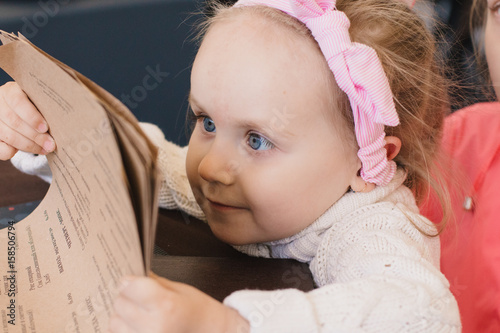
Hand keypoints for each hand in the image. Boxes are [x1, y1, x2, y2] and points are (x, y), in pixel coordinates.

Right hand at [0, 81, 54, 159]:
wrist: (21, 114)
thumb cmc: (36, 107)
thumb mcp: (39, 102)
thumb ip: (45, 108)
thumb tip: (62, 123)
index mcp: (10, 91)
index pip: (17, 101)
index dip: (31, 116)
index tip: (45, 128)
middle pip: (14, 121)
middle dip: (35, 136)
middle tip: (50, 144)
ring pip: (8, 135)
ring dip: (29, 146)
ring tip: (45, 149)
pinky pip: (0, 149)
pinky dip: (12, 152)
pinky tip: (30, 150)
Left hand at [109, 273, 248, 332]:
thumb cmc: (200, 312)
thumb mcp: (181, 290)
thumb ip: (153, 283)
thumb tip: (130, 277)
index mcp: (166, 305)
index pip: (129, 287)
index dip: (129, 281)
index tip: (132, 281)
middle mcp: (154, 326)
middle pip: (119, 304)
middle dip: (127, 297)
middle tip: (140, 298)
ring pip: (114, 323)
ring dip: (123, 317)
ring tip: (140, 315)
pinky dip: (125, 329)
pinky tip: (138, 326)